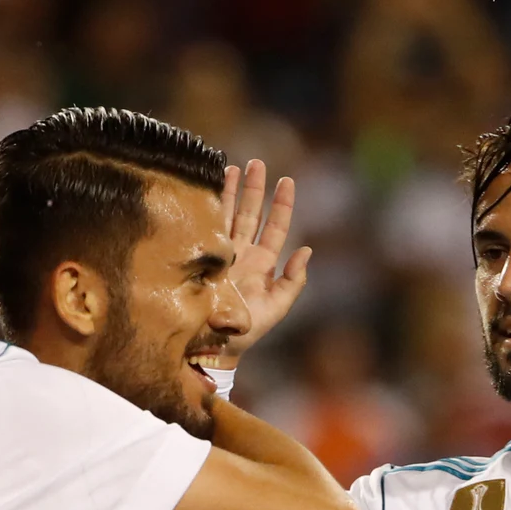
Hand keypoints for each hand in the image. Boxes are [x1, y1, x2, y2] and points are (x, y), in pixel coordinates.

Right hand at [219, 159, 309, 363]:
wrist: (214, 346)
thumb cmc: (247, 332)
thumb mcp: (277, 307)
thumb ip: (294, 281)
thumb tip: (307, 250)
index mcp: (263, 263)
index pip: (275, 227)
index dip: (281, 204)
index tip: (286, 180)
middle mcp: (243, 254)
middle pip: (250, 214)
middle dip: (254, 188)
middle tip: (257, 163)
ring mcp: (222, 254)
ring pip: (228, 215)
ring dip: (230, 192)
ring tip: (232, 167)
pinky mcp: (203, 257)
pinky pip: (208, 228)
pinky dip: (210, 207)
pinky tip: (209, 188)